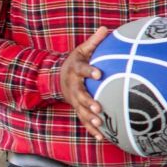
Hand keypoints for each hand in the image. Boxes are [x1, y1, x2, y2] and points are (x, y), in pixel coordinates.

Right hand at [57, 27, 111, 142]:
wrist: (60, 76)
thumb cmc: (77, 61)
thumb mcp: (83, 49)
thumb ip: (94, 42)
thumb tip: (106, 28)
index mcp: (75, 70)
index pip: (82, 70)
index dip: (89, 71)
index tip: (98, 73)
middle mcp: (73, 86)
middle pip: (80, 95)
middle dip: (88, 102)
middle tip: (98, 108)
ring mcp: (74, 100)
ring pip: (81, 110)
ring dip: (89, 118)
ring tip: (100, 123)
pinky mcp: (77, 109)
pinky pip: (84, 121)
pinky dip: (92, 130)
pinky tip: (102, 138)